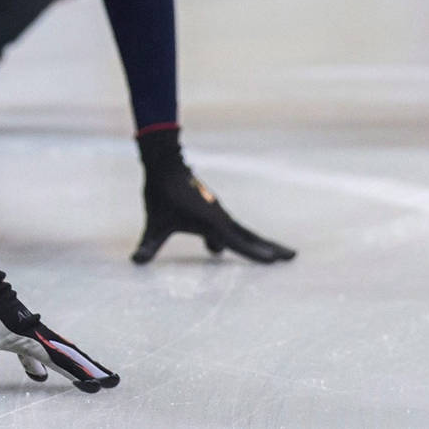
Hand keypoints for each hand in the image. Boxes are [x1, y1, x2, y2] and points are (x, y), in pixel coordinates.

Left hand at [0, 235, 116, 393]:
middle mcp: (36, 334)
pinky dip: (52, 360)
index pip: (60, 362)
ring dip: (77, 364)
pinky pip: (45, 347)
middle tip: (112, 381)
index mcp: (28, 339)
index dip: (79, 375)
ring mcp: (32, 330)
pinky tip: (40, 374)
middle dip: (91, 369)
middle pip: (70, 356)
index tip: (97, 386)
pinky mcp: (22, 328)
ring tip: (92, 378)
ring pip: (61, 351)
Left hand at [131, 127, 294, 263]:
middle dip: (270, 248)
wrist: (165, 165)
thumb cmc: (161, 195)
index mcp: (212, 223)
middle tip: (293, 257)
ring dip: (259, 243)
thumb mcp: (155, 224)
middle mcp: (220, 219)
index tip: (274, 261)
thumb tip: (135, 262)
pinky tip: (225, 248)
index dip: (256, 254)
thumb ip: (148, 245)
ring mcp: (218, 214)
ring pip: (243, 232)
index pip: (239, 243)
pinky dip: (242, 238)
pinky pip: (232, 228)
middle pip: (251, 237)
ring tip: (276, 254)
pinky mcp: (212, 211)